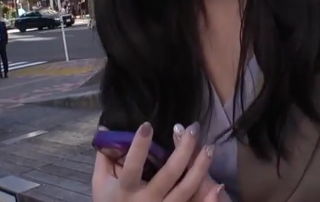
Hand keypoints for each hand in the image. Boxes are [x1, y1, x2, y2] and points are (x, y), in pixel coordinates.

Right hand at [91, 122, 222, 201]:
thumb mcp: (101, 184)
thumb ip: (104, 158)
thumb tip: (105, 128)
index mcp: (126, 191)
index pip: (132, 167)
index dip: (139, 147)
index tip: (147, 125)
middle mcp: (147, 201)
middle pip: (169, 174)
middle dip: (183, 150)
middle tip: (193, 129)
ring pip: (185, 190)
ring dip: (200, 168)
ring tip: (209, 148)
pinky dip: (208, 200)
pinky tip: (219, 186)